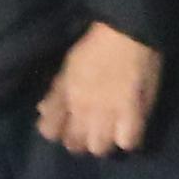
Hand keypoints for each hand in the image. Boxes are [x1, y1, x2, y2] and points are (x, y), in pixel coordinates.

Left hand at [35, 21, 163, 154]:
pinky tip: (129, 131)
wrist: (129, 29)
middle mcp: (83, 109)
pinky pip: (128, 142)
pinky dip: (127, 139)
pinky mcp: (135, 113)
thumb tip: (43, 111)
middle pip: (75, 145)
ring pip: (99, 148)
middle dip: (80, 141)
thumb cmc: (96, 42)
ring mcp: (109, 113)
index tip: (65, 126)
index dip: (56, 131)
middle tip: (90, 131)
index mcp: (65, 95)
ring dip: (103, 142)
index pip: (50, 131)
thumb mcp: (68, 64)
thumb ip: (56, 92)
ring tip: (110, 133)